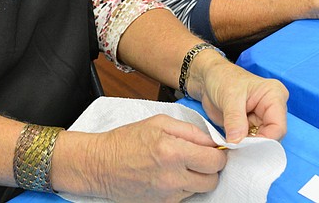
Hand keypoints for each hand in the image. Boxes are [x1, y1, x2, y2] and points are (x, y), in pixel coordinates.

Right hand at [82, 115, 226, 201]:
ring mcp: (168, 195)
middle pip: (212, 179)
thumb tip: (212, 141)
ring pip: (200, 190)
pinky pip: (184, 197)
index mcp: (173, 151)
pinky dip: (182, 187)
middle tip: (200, 158)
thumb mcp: (158, 122)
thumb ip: (190, 130)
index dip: (218, 154)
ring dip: (197, 178)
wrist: (100, 165)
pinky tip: (169, 176)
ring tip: (181, 166)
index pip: (215, 160)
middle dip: (211, 168)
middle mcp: (173, 177)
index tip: (212, 150)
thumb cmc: (127, 140)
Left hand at [187, 53, 287, 143]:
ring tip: (233, 150)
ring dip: (247, 148)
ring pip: (261, 142)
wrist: (207, 78)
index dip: (265, 141)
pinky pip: (250, 142)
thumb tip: (237, 143)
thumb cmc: (221, 78)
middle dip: (255, 146)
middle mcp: (271, 109)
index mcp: (274, 96)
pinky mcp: (250, 126)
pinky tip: (231, 148)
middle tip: (238, 151)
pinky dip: (241, 146)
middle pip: (271, 136)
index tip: (246, 148)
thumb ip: (235, 120)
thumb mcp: (229, 97)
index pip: (278, 127)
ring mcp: (261, 118)